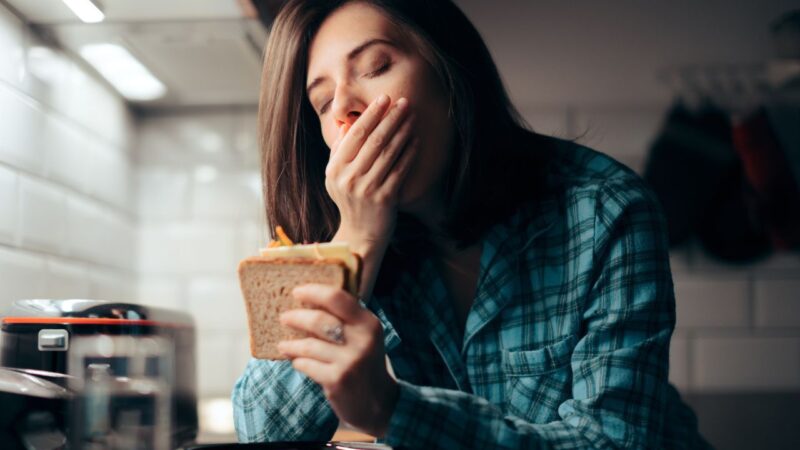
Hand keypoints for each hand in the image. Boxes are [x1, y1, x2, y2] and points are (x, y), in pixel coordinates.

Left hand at [277, 284, 398, 436]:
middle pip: (319, 320)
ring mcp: (350, 361)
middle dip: (296, 317)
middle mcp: (362, 340)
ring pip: (309, 345)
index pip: (337, 298)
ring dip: (291, 344)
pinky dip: (298, 362)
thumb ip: (345, 318)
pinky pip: (307, 365)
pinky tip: (297, 361)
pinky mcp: (337, 380)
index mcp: (369, 323)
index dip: (313, 291)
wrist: (378, 403)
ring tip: (283, 345)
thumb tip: (309, 299)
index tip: (297, 291)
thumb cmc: (364, 363)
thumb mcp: (364, 337)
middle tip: (284, 317)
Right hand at [325, 94, 418, 255]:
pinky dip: (409, 152)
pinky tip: (416, 139)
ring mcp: (367, 189)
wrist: (360, 234)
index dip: (371, 114)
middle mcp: (349, 178)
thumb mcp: (336, 176)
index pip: (355, 134)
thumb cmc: (350, 200)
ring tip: (411, 116)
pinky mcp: (385, 198)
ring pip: (388, 152)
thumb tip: (347, 123)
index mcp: (335, 169)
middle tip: (404, 101)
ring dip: (402, 131)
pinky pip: (400, 169)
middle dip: (390, 117)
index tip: (384, 99)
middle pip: (374, 140)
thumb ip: (340, 150)